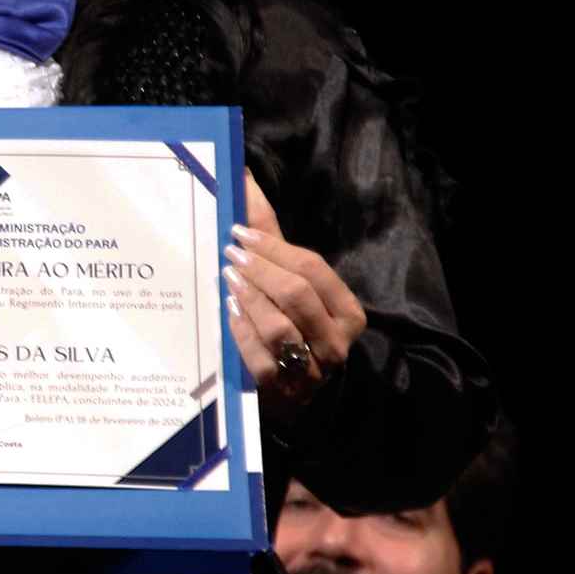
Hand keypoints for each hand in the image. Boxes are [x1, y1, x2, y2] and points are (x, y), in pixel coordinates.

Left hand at [224, 171, 366, 427]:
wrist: (293, 398)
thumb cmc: (290, 326)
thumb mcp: (288, 282)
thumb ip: (269, 234)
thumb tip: (242, 175)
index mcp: (347, 313)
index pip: (313, 270)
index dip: (274, 248)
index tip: (239, 232)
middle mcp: (337, 342)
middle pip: (297, 294)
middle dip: (260, 268)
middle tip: (230, 252)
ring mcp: (312, 370)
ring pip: (279, 326)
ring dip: (250, 297)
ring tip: (227, 276)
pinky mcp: (284, 391)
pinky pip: (260, 357)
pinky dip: (241, 331)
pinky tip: (227, 311)